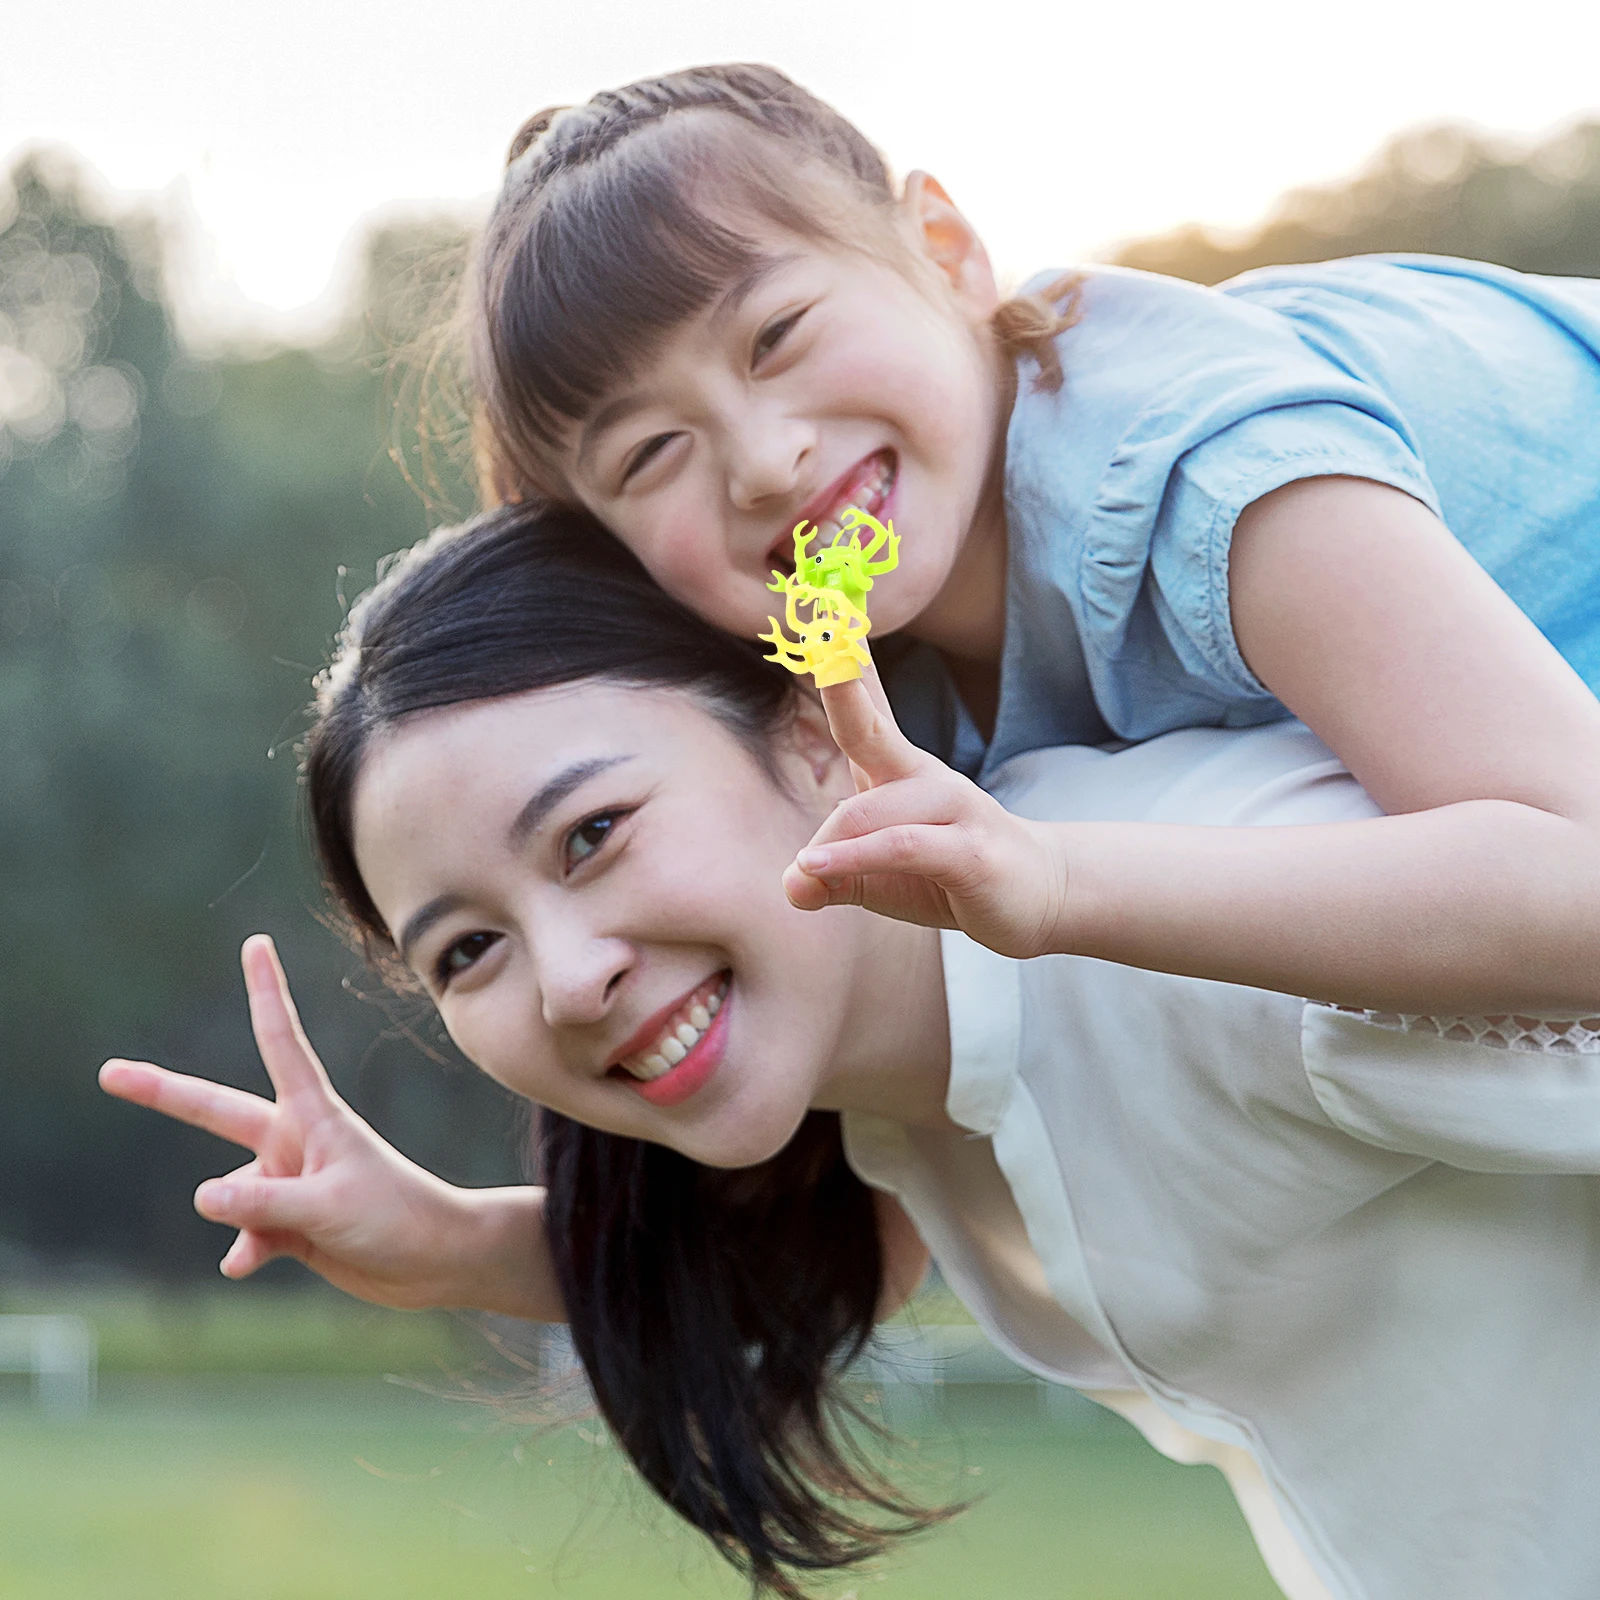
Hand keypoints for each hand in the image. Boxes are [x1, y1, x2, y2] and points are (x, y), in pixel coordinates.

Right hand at [100, 935, 494, 1309]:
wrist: (434, 1260)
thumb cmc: (396, 1216)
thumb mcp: (327, 1207)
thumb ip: (263, 1204)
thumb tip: (201, 1197)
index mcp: (312, 1115)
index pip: (280, 1042)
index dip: (265, 991)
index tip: (256, 943)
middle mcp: (294, 1140)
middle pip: (216, 1111)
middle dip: (163, 1093)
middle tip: (108, 1072)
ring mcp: (288, 1181)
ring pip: (232, 1195)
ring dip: (243, 1221)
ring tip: (283, 1234)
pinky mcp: (289, 1223)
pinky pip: (245, 1236)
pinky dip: (244, 1251)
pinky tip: (246, 1265)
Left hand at [782, 678, 1065, 958]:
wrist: (1043, 895)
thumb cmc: (951, 876)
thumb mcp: (882, 873)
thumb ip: (834, 876)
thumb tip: (792, 887)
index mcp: (897, 769)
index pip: (865, 705)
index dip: (844, 661)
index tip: (823, 612)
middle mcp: (924, 776)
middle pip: (868, 726)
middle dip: (841, 687)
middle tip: (816, 653)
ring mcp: (954, 808)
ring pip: (873, 808)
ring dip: (833, 839)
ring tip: (806, 868)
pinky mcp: (970, 851)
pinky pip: (900, 846)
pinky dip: (854, 856)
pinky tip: (814, 867)